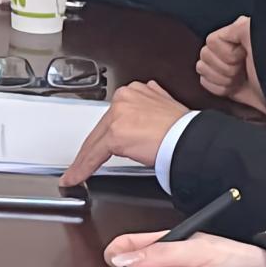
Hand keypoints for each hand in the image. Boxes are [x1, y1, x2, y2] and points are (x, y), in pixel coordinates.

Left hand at [62, 78, 193, 186]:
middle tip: (80, 165)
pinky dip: (83, 168)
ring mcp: (118, 115)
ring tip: (76, 173)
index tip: (99, 142)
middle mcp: (124, 98)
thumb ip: (147, 109)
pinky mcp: (115, 134)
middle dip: (91, 148)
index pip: (113, 116)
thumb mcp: (164, 109)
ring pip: (95, 141)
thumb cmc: (183, 130)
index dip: (104, 133)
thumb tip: (142, 118)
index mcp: (136, 90)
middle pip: (101, 128)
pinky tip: (75, 176)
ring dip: (84, 160)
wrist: (190, 139)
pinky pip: (93, 154)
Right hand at [196, 17, 265, 117]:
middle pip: (205, 54)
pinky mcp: (225, 84)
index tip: (244, 57)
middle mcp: (231, 47)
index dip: (225, 53)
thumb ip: (239, 26)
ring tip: (239, 80)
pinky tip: (234, 88)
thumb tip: (232, 24)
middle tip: (242, 71)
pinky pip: (204, 82)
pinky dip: (218, 88)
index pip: (211, 41)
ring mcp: (227, 67)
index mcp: (239, 33)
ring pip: (202, 68)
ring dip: (221, 78)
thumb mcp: (258, 36)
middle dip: (223, 67)